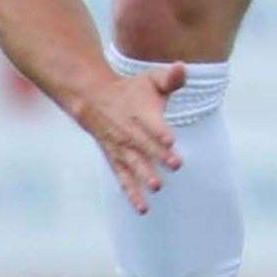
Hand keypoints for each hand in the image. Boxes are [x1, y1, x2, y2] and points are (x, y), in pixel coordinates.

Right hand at [78, 64, 185, 213]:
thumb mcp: (151, 78)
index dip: (160, 132)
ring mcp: (121, 149)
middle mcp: (130, 133)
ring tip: (156, 188)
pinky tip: (142, 208)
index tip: (170, 140)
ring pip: (133, 165)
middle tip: (175, 166)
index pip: (151, 123)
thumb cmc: (133, 90)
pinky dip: (131, 193)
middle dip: (159, 157)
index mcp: (141, 112)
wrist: (95, 101)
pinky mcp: (116, 160)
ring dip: (144, 176)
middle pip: (145, 146)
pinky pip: (123, 178)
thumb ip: (170, 77)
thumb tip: (181, 67)